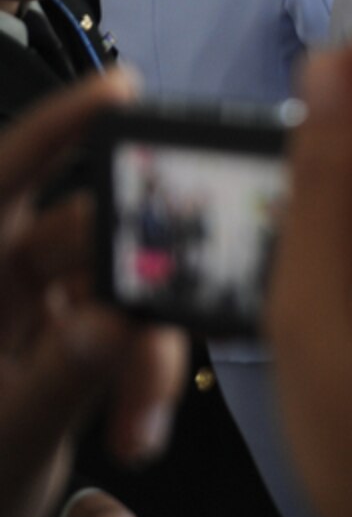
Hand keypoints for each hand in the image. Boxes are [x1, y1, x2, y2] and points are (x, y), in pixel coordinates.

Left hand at [0, 70, 182, 516]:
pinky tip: (142, 427)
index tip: (124, 90)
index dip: (58, 128)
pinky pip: (130, 345)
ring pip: (123, 296)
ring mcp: (39, 319)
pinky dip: (144, 383)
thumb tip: (121, 320)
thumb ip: (59, 379)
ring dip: (145, 354)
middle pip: (88, 241)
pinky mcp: (76, 356)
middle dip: (136, 281)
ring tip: (144, 418)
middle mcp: (1, 285)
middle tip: (170, 316)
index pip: (3, 179)